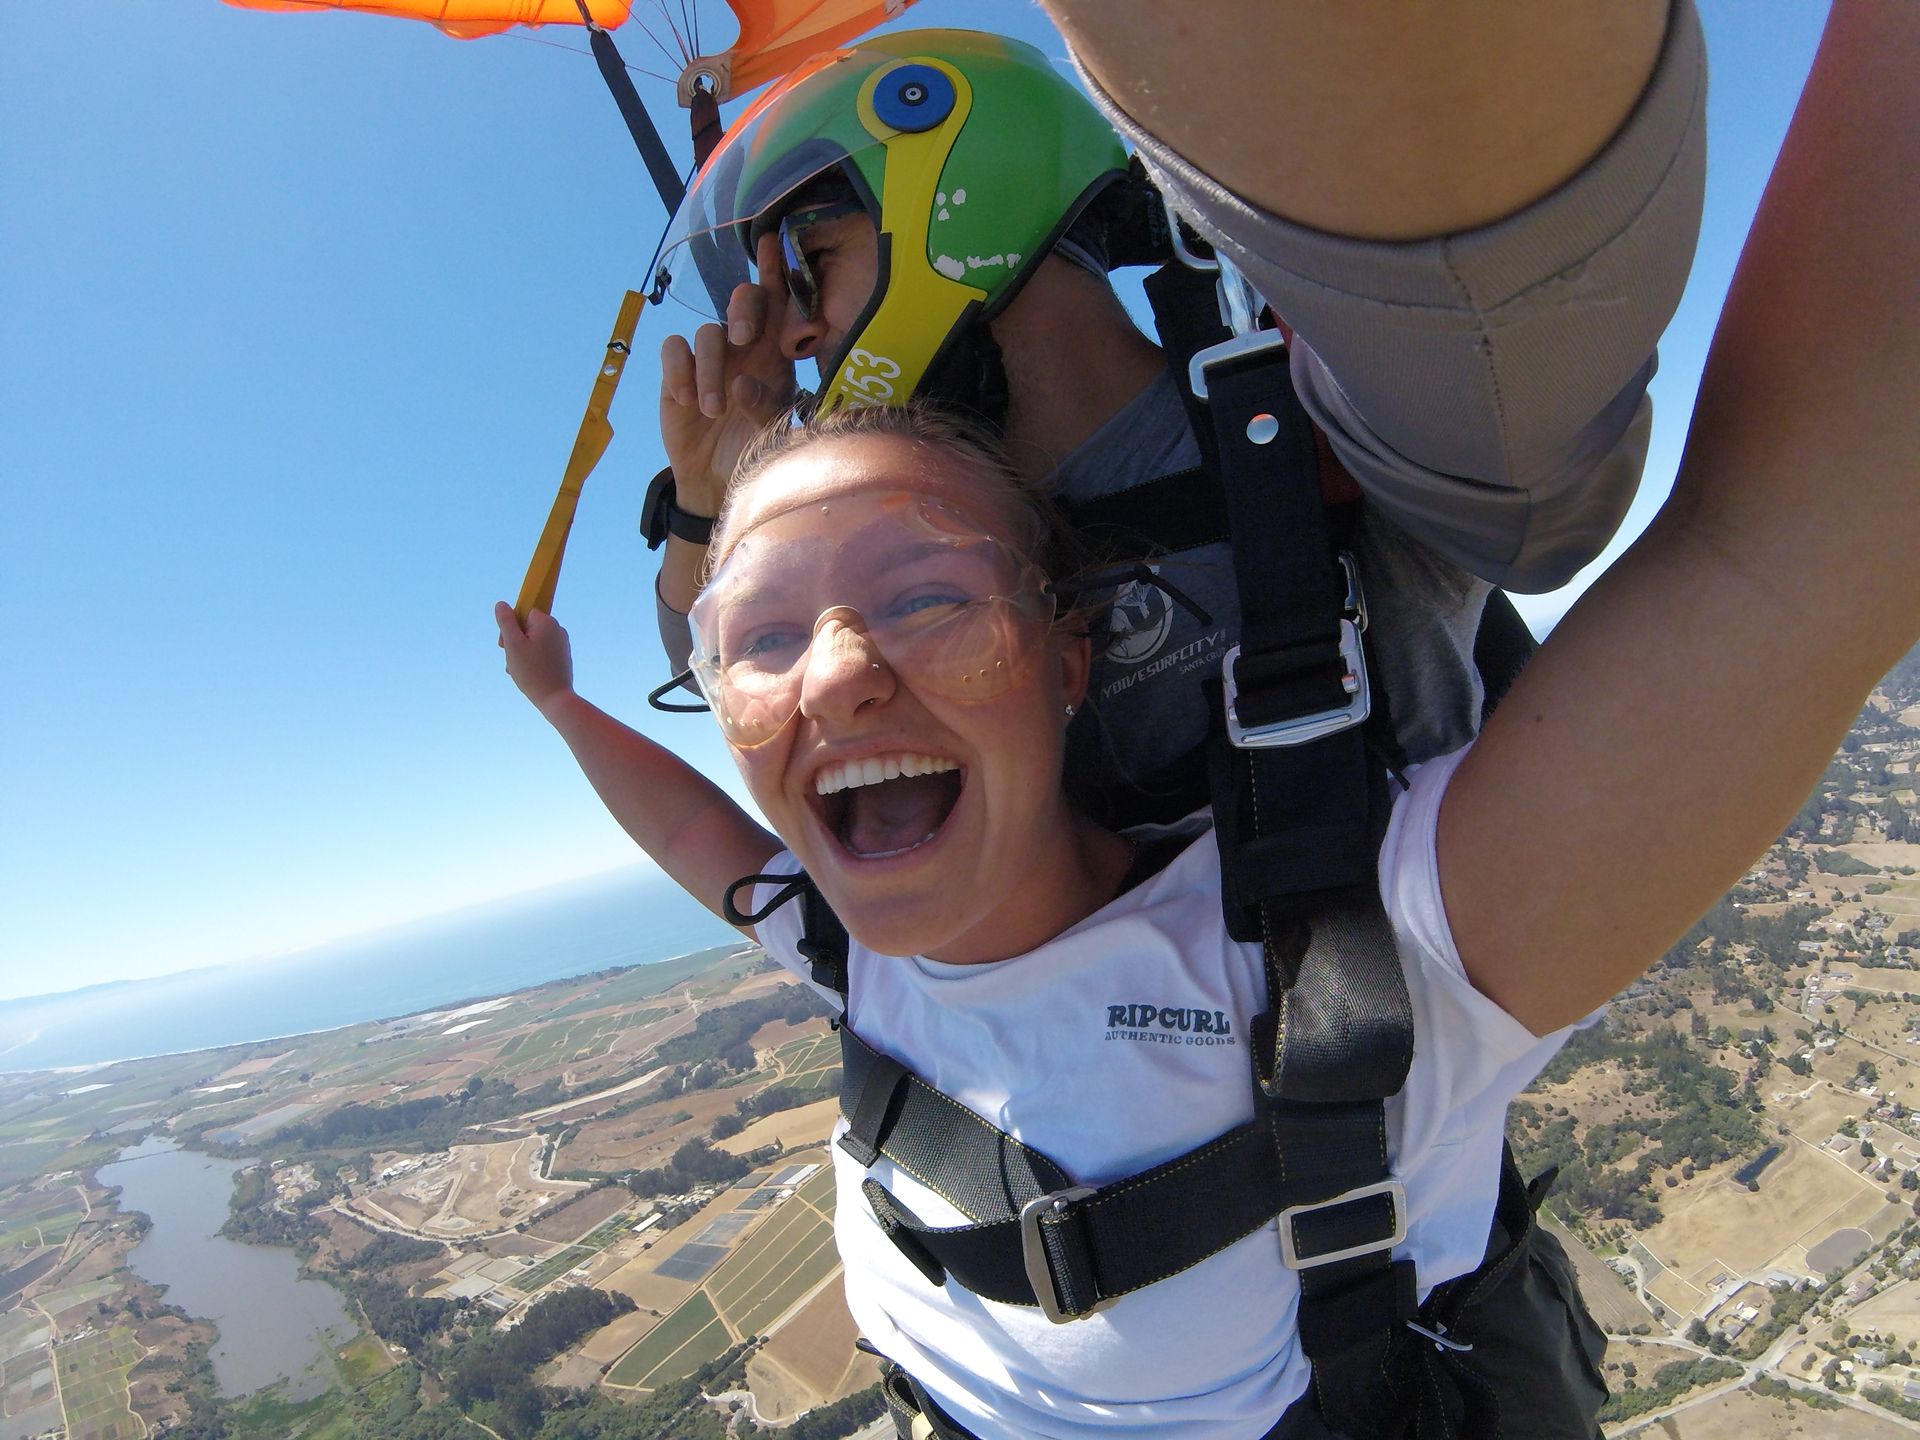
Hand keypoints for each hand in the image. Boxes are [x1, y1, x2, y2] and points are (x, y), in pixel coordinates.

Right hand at [495, 602, 575, 717]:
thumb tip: (501, 604)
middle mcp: (557, 629)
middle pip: (527, 628)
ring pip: (533, 642)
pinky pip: (542, 652)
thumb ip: (506, 622)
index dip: (510, 628)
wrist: (555, 698)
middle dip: (515, 643)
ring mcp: (562, 643)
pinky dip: (532, 660)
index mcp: (546, 622)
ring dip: (521, 653)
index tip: (505, 645)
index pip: (522, 613)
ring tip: (519, 670)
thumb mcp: (513, 644)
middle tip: (511, 660)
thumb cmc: (532, 671)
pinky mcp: (563, 656)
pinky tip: (529, 675)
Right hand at [659, 233, 796, 516]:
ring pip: (707, 333)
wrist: (716, 477)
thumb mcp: (772, 430)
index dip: (774, 272)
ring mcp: (709, 357)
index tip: (770, 243)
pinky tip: (687, 401)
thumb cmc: (753, 448)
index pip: (778, 304)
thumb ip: (766, 404)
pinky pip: (674, 350)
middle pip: (742, 301)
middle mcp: (743, 347)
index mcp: (775, 352)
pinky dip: (680, 372)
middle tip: (743, 339)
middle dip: (743, 310)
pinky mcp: (677, 371)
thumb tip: (742, 383)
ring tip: (714, 411)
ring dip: (710, 372)